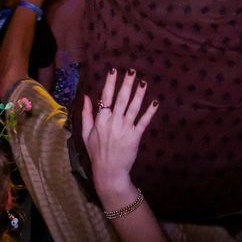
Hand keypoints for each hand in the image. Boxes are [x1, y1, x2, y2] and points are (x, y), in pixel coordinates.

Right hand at [81, 67, 155, 203]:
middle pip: (121, 99)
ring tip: (143, 82)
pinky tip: (155, 102)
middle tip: (132, 71)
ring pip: (134, 108)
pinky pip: (144, 122)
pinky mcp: (135, 136)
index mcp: (101, 120)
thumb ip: (86, 114)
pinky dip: (150, 112)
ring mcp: (125, 129)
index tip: (114, 71)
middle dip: (127, 84)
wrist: (108, 171)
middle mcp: (113, 122)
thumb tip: (87, 96)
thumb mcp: (86, 133)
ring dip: (139, 94)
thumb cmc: (96, 152)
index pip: (106, 97)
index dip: (110, 83)